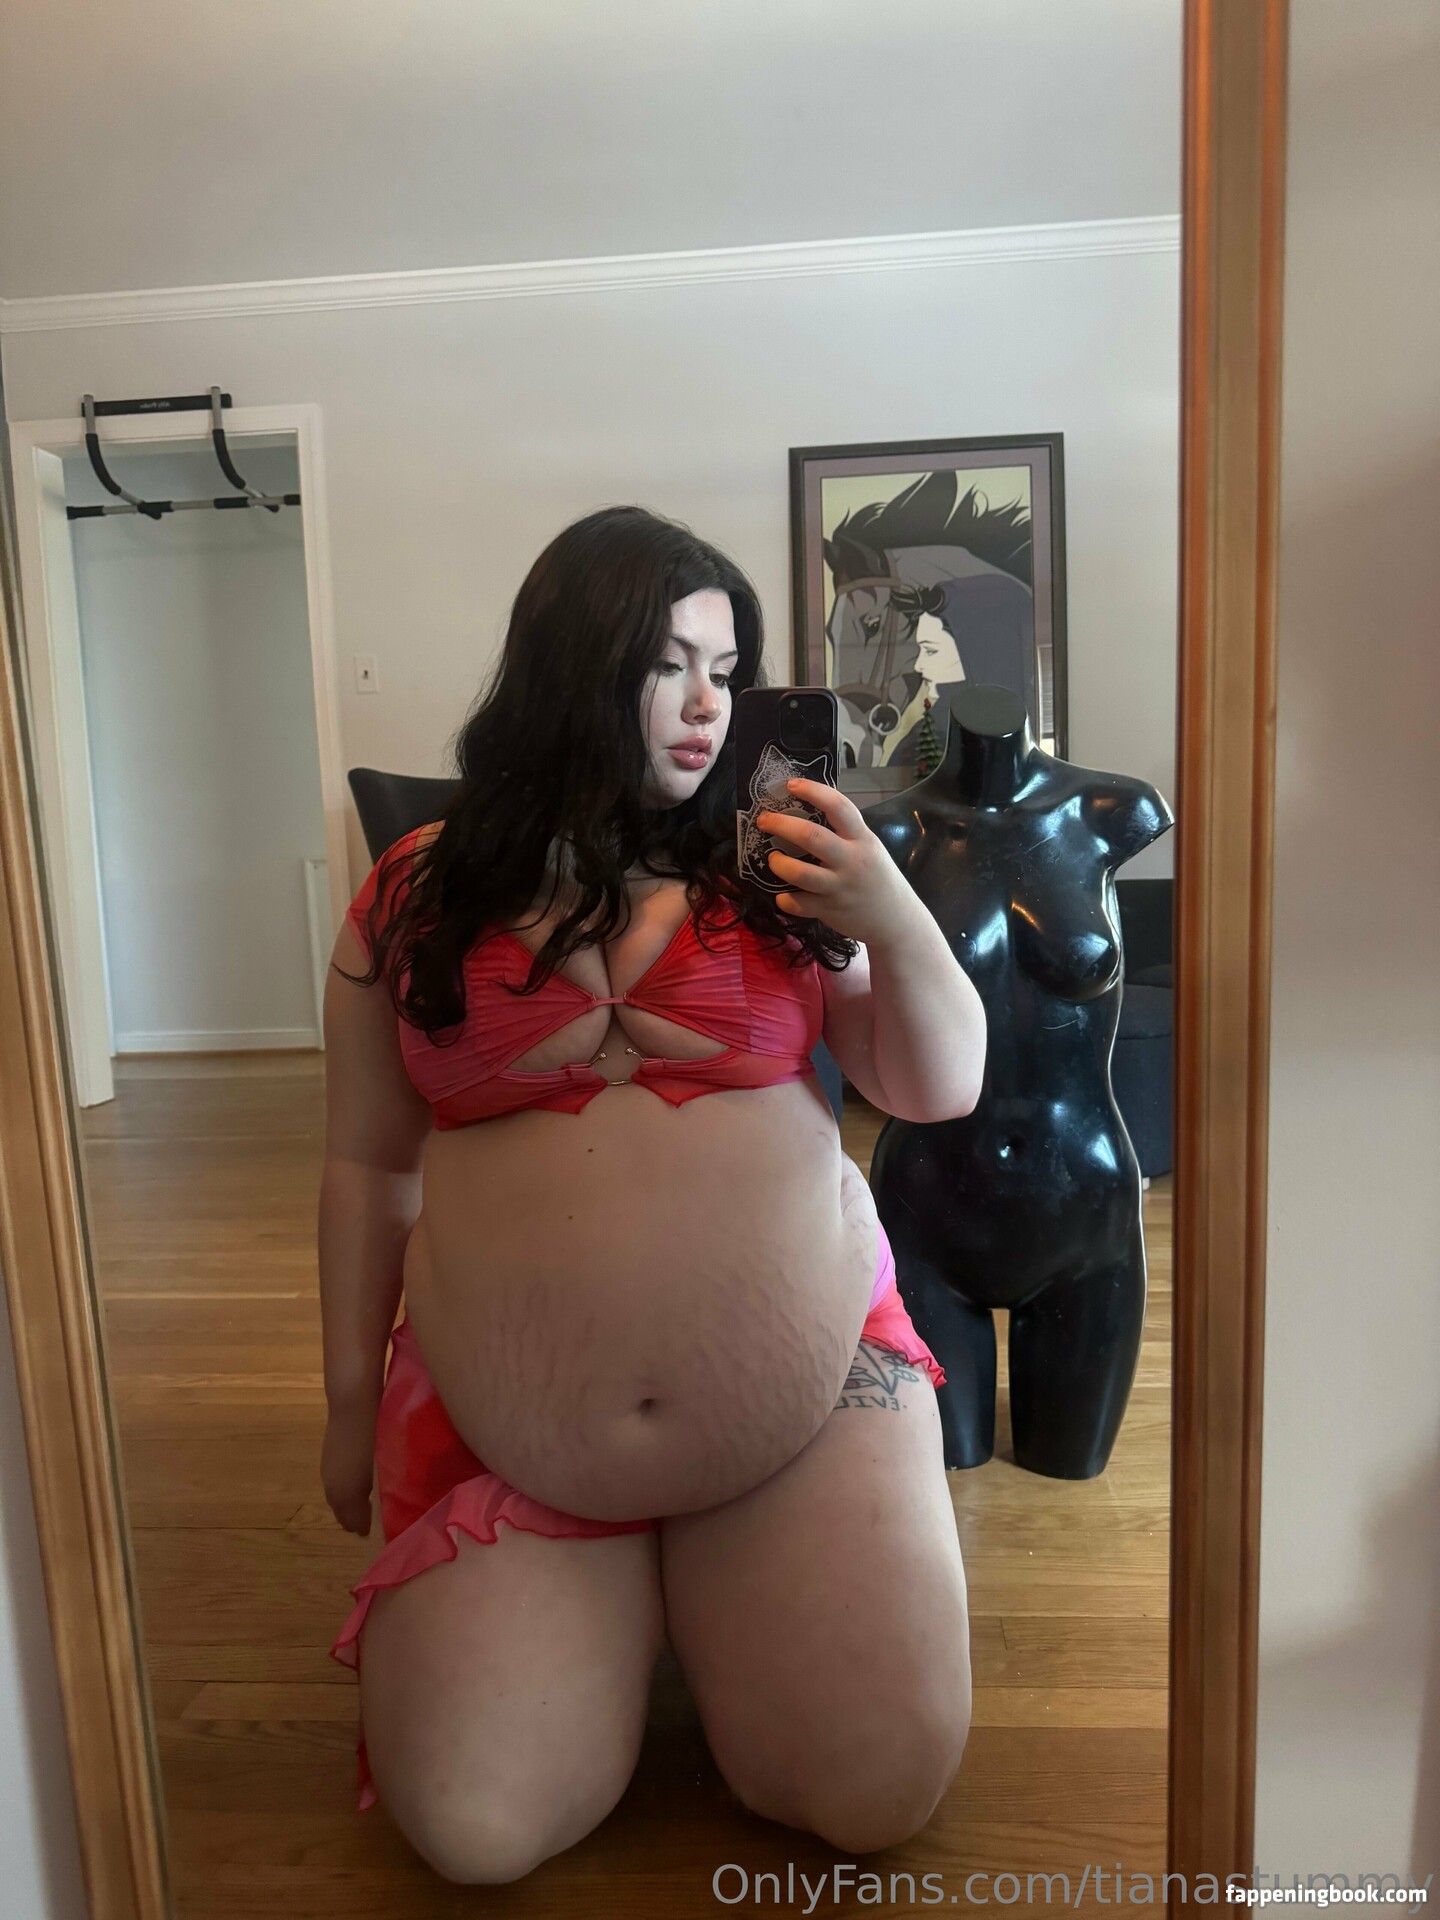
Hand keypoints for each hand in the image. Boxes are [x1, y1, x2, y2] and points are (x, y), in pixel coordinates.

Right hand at [322, 1405, 376, 1536]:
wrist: (353, 1402)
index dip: (368, 1527)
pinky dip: (351, 1485)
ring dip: (355, 1500)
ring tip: (379, 1496)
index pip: (353, 1523)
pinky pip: (339, 1479)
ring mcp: (329, 1468)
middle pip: (344, 1511)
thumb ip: (386, 1494)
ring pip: (341, 1494)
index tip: (386, 1529)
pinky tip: (368, 1476)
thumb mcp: (384, 1469)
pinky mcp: (330, 1453)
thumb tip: (386, 1510)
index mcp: (343, 1495)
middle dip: (360, 1516)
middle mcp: (330, 1486)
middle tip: (384, 1515)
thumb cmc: (373, 1437)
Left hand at [756, 779, 919, 947]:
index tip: (791, 784)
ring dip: (779, 863)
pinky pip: (798, 904)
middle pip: (811, 836)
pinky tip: (783, 895)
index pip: (839, 806)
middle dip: (781, 825)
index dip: (813, 791)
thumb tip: (806, 811)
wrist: (896, 919)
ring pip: (800, 873)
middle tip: (764, 821)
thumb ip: (845, 832)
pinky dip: (785, 899)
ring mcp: (839, 887)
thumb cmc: (877, 877)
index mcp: (862, 839)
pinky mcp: (829, 910)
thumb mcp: (869, 847)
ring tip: (773, 858)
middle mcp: (851, 860)